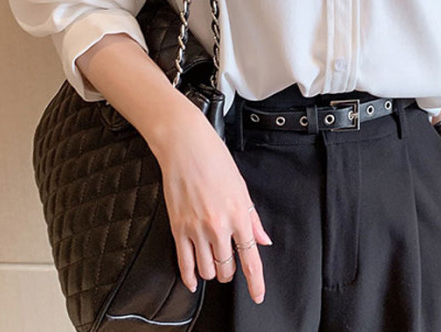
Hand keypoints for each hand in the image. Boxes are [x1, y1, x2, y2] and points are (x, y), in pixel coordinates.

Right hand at [148, 98, 272, 304]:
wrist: (186, 146)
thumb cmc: (215, 160)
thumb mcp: (242, 188)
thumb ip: (253, 218)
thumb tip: (263, 241)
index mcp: (239, 214)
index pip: (251, 258)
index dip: (256, 281)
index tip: (258, 294)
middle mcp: (218, 225)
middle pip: (227, 268)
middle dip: (230, 270)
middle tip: (230, 261)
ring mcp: (196, 229)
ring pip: (207, 269)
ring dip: (212, 271)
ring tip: (213, 261)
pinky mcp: (178, 228)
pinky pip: (184, 263)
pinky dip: (190, 276)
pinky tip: (193, 278)